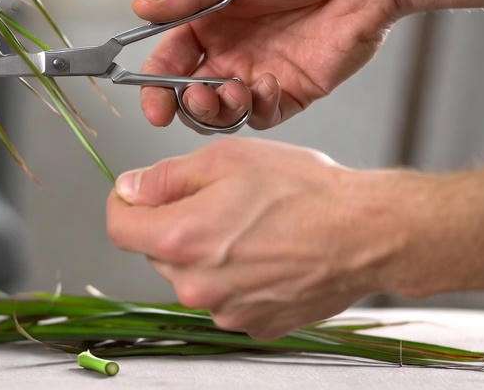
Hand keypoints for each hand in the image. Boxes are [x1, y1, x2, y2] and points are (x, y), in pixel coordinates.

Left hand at [105, 138, 411, 338]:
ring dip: (208, 252)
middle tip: (219, 199)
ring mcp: (225, 311)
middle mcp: (195, 285)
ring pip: (193, 275)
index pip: (118, 226)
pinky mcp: (253, 324)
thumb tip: (129, 187)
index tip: (140, 191)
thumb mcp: (225, 159)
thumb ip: (165, 177)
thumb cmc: (305, 192)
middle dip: (175, 223)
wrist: (365, 234)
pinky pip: (226, 297)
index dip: (126, 202)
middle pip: (157, 251)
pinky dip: (236, 276)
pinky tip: (268, 252)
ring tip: (252, 226)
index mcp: (180, 239)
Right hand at [133, 0, 398, 129]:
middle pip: (189, 95)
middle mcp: (229, 51)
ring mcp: (258, 73)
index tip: (153, 103)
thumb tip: (141, 8)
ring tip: (232, 91)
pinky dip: (256, 110)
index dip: (155, 84)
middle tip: (198, 95)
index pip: (169, 60)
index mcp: (209, 21)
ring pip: (222, 113)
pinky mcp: (292, 91)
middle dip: (185, 105)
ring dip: (217, 112)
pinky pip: (262, 117)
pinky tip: (267, 85)